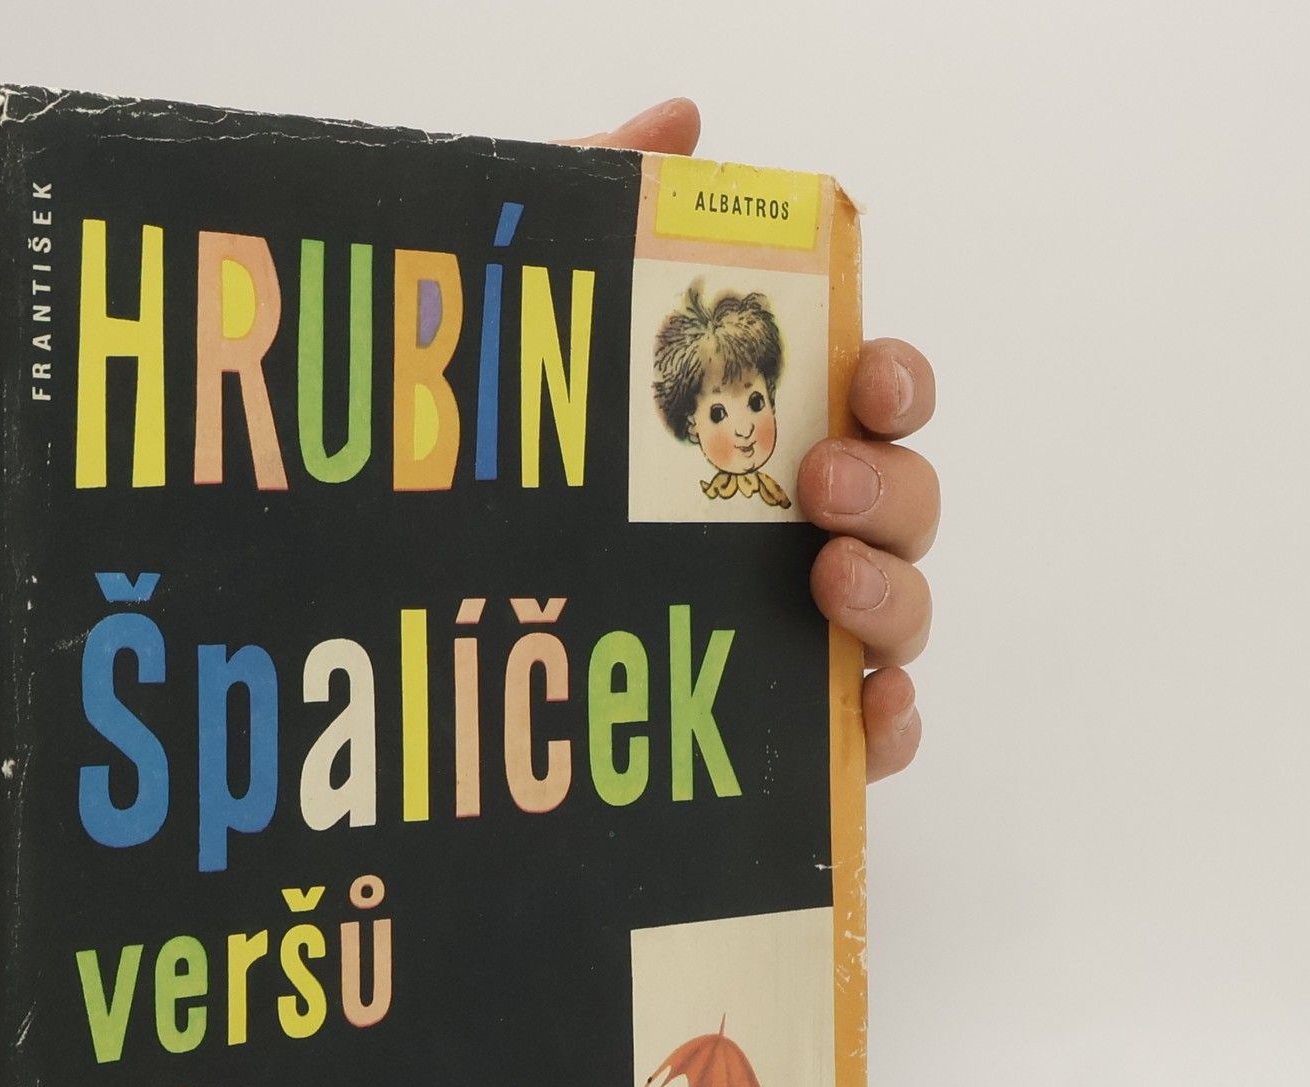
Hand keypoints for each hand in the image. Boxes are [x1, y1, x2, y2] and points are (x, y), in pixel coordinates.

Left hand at [570, 98, 936, 782]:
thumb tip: (684, 122)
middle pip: (905, 502)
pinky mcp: (779, 722)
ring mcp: (795, 629)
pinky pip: (867, 734)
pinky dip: (888, 725)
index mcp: (765, 432)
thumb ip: (599, 204)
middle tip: (818, 484)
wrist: (410, 609)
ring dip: (889, 596)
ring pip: (899, 615)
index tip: (864, 378)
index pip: (874, 396)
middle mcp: (798, 528)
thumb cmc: (504, 454)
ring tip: (824, 583)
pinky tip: (865, 710)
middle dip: (891, 486)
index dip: (896, 382)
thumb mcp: (533, 318)